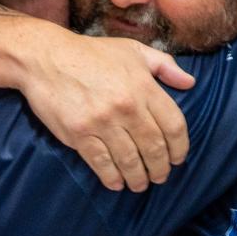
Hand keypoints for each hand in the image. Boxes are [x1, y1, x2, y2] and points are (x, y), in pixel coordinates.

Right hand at [20, 32, 193, 191]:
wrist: (46, 58)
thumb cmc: (91, 53)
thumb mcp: (132, 50)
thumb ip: (164, 65)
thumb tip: (189, 83)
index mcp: (144, 87)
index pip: (174, 126)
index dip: (180, 148)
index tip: (177, 158)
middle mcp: (127, 107)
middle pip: (154, 148)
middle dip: (160, 168)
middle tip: (159, 177)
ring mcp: (103, 122)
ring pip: (129, 160)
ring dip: (138, 178)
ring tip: (140, 184)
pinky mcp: (80, 134)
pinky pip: (101, 163)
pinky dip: (112, 177)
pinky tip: (116, 183)